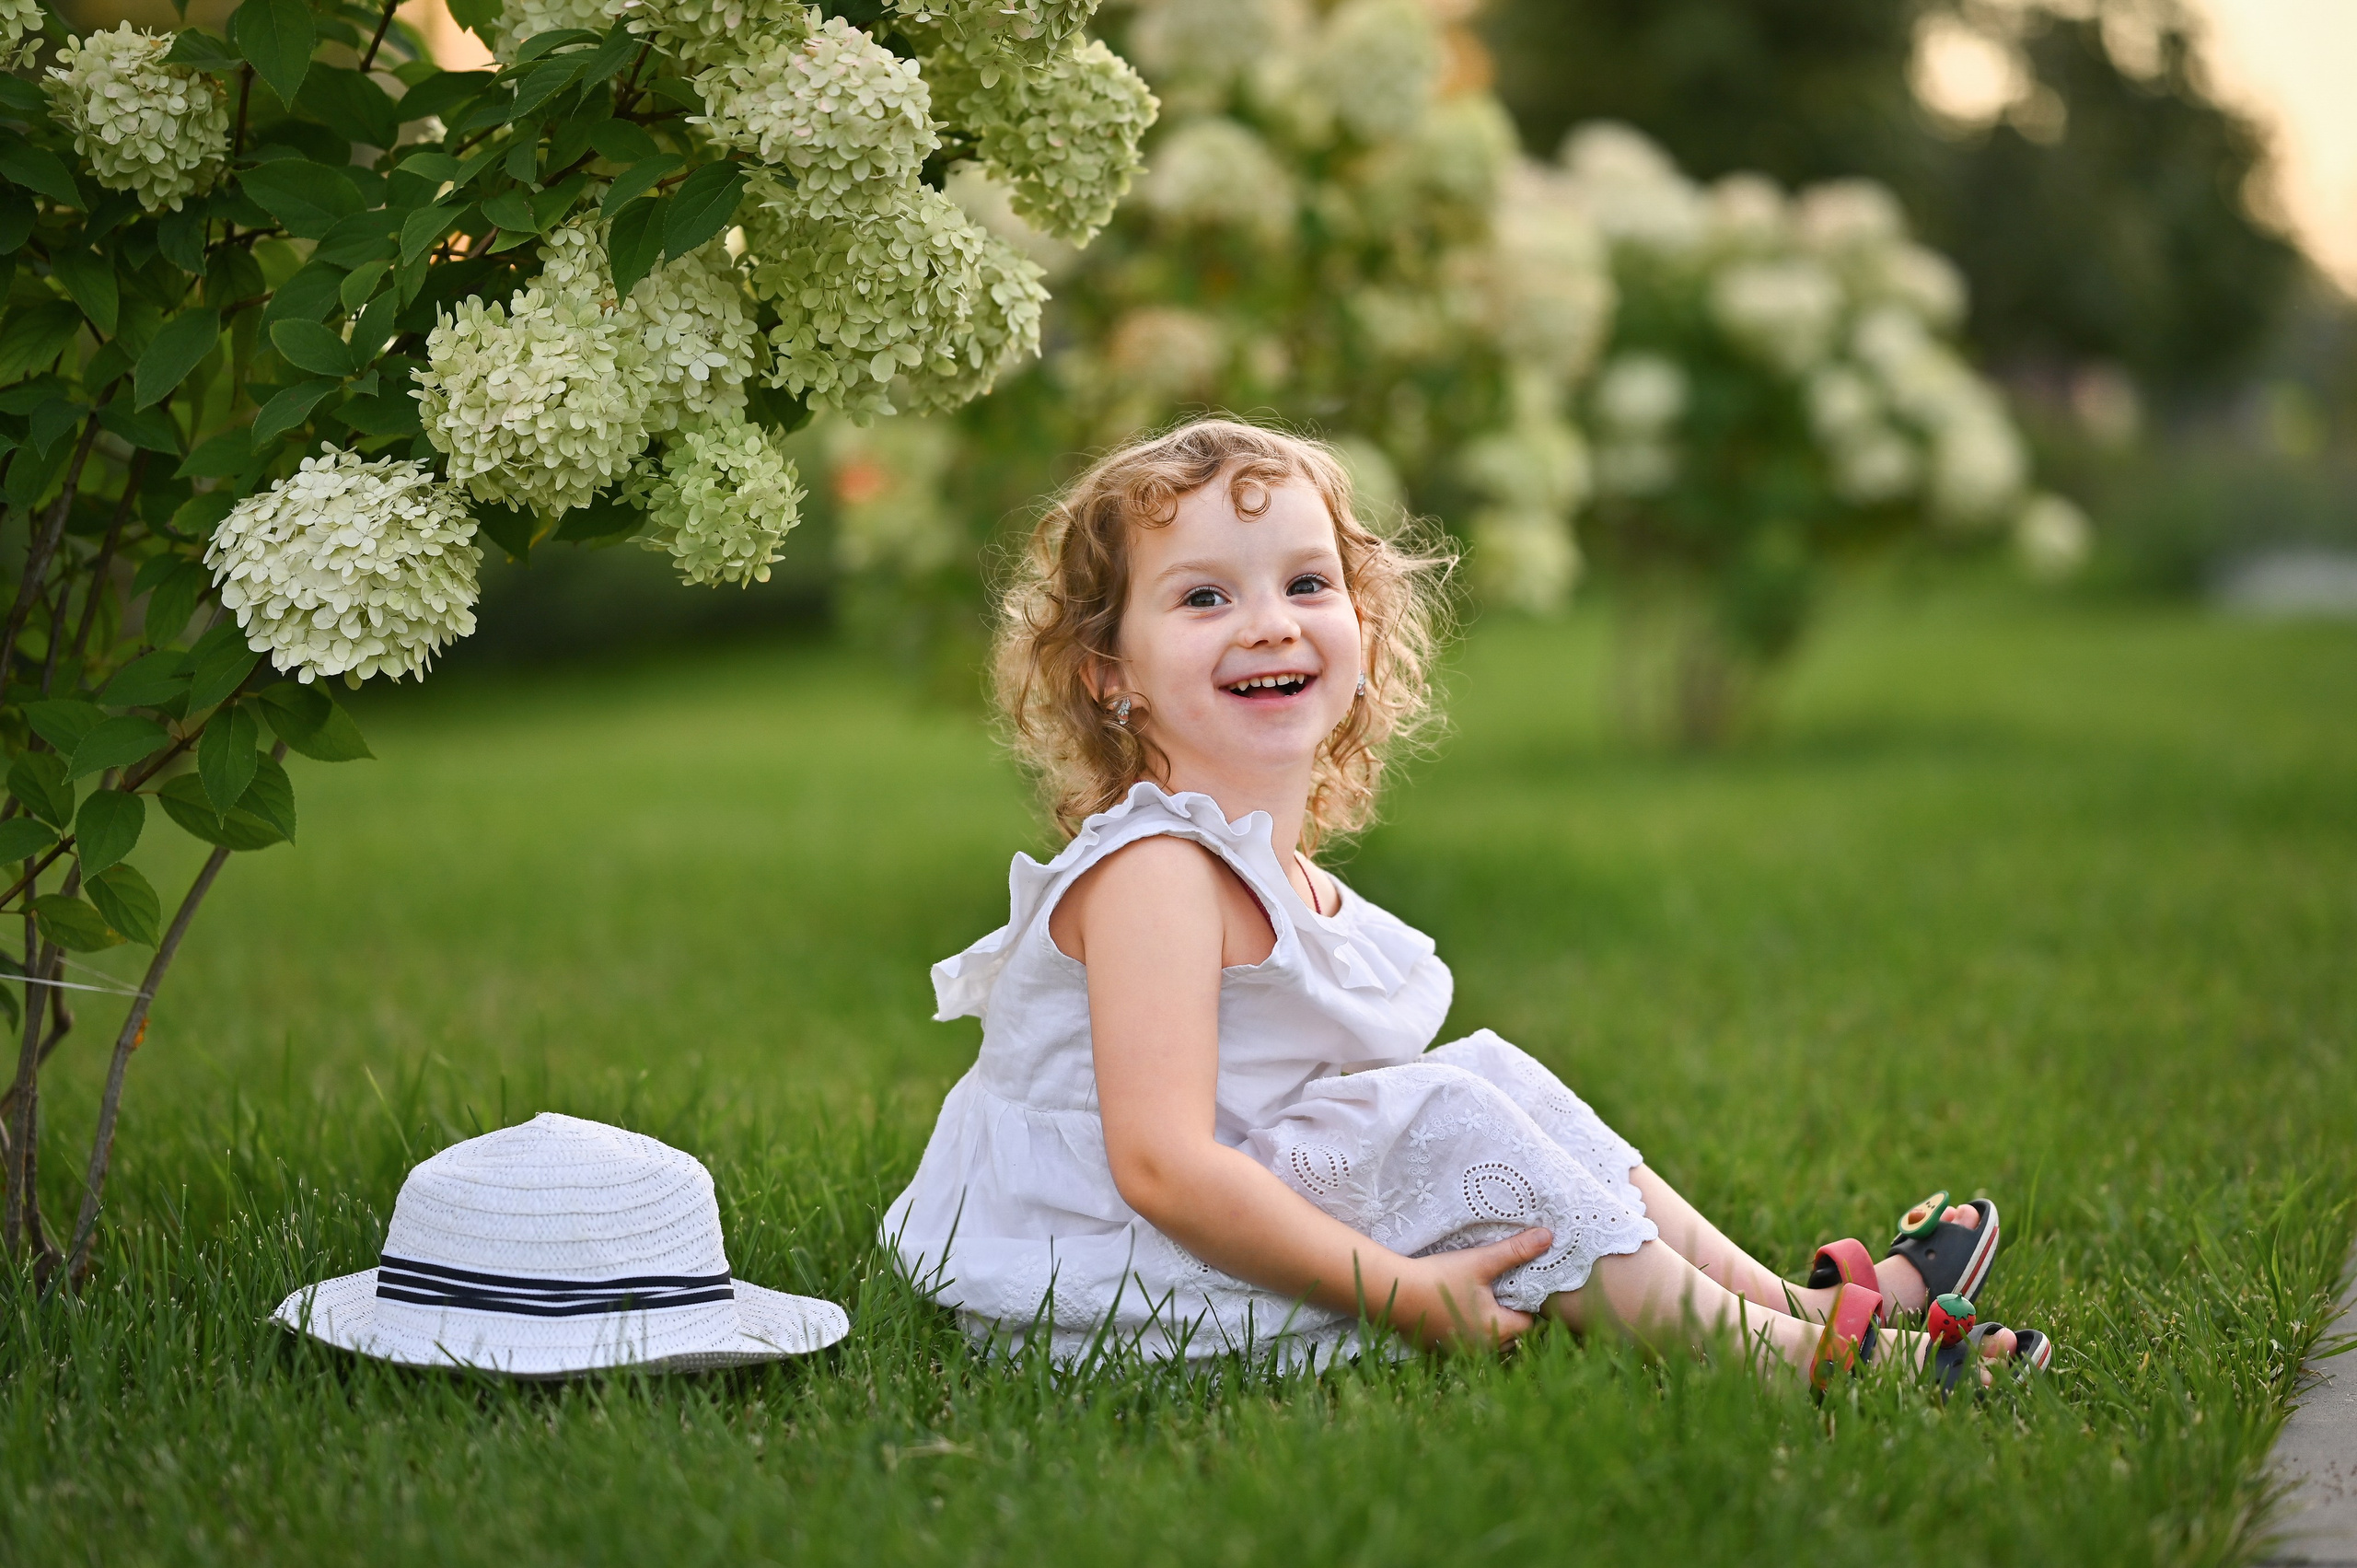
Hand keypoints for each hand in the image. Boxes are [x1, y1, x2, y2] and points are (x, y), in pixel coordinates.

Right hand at [1392, 1228, 1553, 1351]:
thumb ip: (1515, 1251)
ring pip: (1489, 1342)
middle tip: (1498, 1291)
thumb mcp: (1480, 1261)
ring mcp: (1462, 1351)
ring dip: (1489, 1325)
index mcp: (1498, 1328)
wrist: (1395, 1293)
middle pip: (1511, 1336)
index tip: (1514, 1286)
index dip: (1525, 1305)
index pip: (1529, 1323)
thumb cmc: (1439, 1277)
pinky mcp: (1443, 1349)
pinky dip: (1468, 1331)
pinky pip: (1467, 1344)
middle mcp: (1484, 1348)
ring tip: (1478, 1300)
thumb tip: (1548, 1237)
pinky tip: (1457, 1310)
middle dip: (1509, 1316)